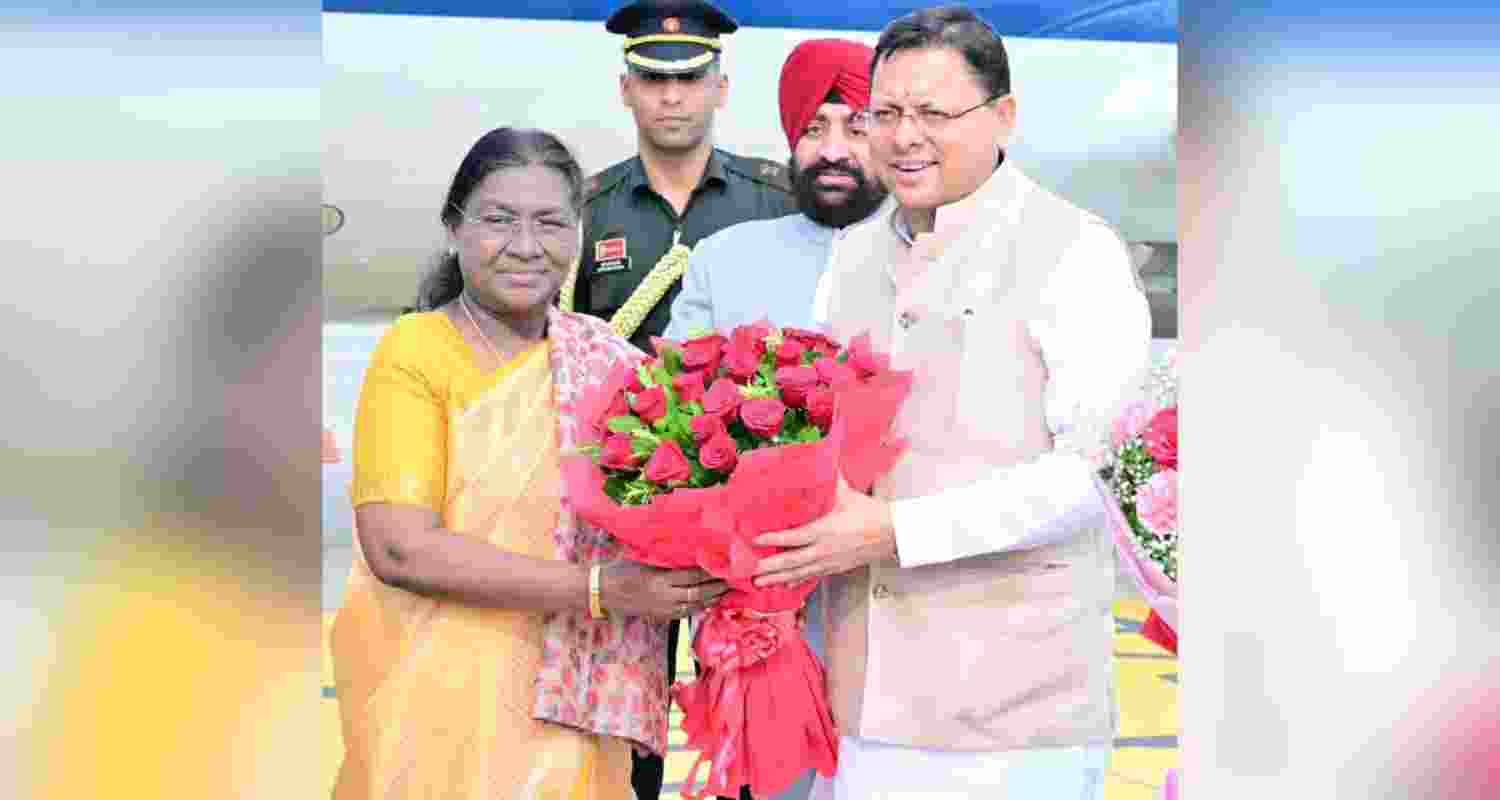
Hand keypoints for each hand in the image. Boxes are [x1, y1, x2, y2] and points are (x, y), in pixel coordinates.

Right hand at [598, 561, 728, 619]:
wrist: (601, 591)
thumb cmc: (621, 569)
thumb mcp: (645, 560)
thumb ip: (667, 561)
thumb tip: (691, 555)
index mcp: (659, 579)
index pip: (693, 576)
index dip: (711, 573)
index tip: (725, 566)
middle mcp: (663, 596)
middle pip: (697, 592)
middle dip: (717, 587)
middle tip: (733, 580)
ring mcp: (662, 609)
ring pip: (694, 605)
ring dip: (711, 599)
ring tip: (725, 591)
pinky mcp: (659, 616)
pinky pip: (684, 613)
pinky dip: (698, 607)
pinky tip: (707, 602)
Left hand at [752, 478, 896, 585]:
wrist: (892, 534)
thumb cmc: (869, 513)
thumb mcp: (847, 494)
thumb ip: (831, 479)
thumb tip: (821, 456)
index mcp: (825, 530)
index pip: (794, 537)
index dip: (774, 539)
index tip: (756, 540)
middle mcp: (824, 549)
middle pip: (792, 561)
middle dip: (770, 567)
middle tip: (750, 571)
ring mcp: (829, 562)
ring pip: (799, 573)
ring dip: (778, 578)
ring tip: (760, 582)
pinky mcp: (835, 568)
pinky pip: (811, 576)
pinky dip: (796, 580)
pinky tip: (784, 584)